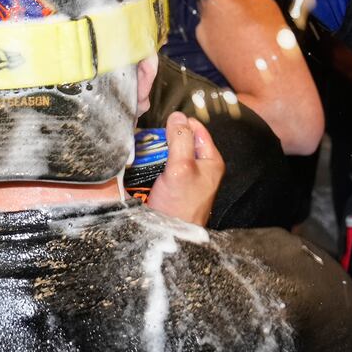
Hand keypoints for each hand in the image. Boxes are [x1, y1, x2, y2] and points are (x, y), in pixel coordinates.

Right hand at [145, 112, 224, 226]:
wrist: (170, 236)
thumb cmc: (181, 205)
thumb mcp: (181, 166)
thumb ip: (180, 139)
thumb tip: (177, 116)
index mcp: (211, 160)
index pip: (197, 129)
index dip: (180, 124)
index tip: (163, 127)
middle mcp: (200, 167)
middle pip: (180, 140)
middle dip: (163, 140)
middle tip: (149, 143)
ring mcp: (185, 178)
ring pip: (167, 153)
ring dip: (154, 152)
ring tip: (142, 154)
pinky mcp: (171, 187)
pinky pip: (160, 167)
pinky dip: (150, 164)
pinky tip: (141, 166)